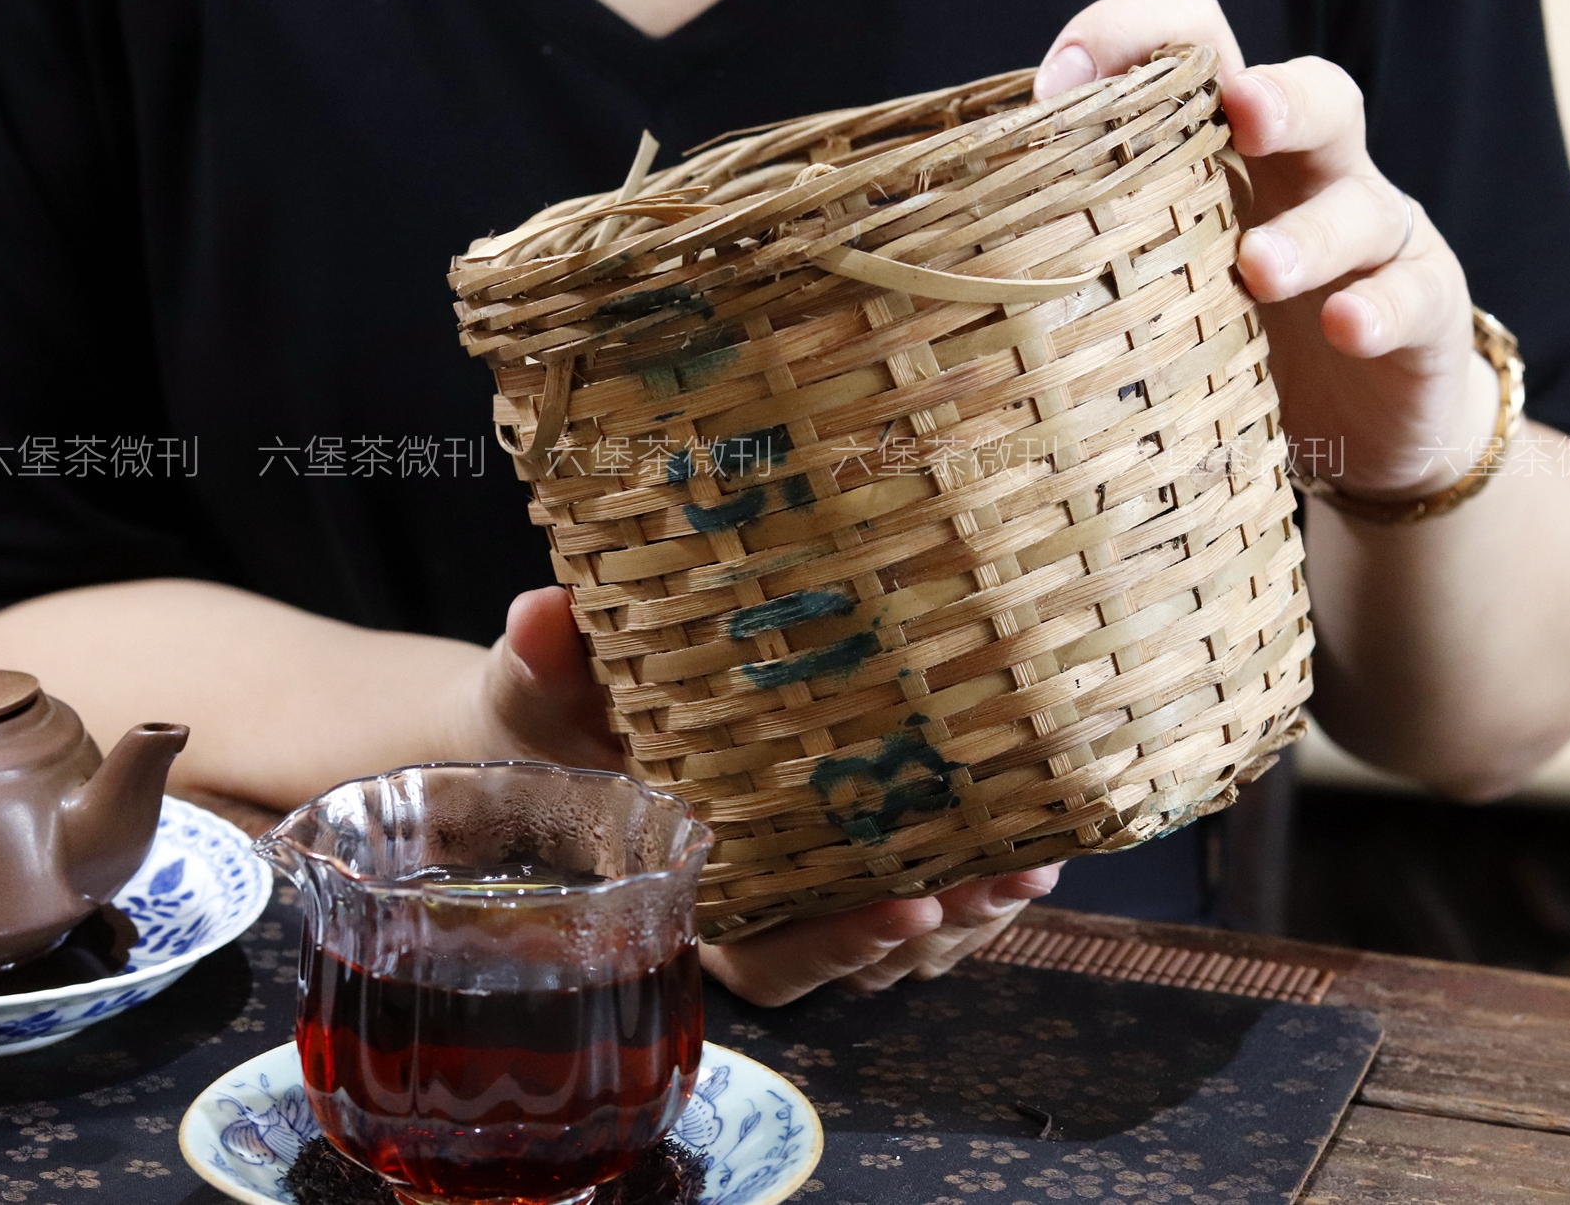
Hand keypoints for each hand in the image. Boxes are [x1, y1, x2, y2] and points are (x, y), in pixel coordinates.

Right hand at [455, 586, 1062, 1004]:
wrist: (554, 732)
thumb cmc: (547, 723)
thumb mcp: (536, 693)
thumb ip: (545, 666)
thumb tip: (544, 612)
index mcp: (689, 892)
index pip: (769, 954)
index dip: (836, 944)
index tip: (903, 906)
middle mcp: (754, 907)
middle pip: (860, 958)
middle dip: (939, 925)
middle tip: (1002, 877)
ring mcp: (803, 886)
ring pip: (903, 942)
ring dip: (974, 912)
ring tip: (1033, 863)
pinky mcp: (843, 849)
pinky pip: (920, 892)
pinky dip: (976, 878)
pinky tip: (1033, 836)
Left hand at [1033, 0, 1498, 500]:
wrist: (1361, 434)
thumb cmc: (1227, 341)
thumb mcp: (1147, 283)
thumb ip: (1075, 248)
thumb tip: (914, 254)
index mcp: (1224, 155)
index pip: (1193, 49)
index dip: (1131, 38)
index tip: (1052, 82)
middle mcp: (1307, 178)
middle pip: (1307, 96)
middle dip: (1268, 95)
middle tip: (1232, 111)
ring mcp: (1375, 240)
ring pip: (1360, 202)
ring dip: (1309, 230)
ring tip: (1257, 268)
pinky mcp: (1420, 314)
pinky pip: (1413, 296)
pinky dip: (1380, 308)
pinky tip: (1346, 327)